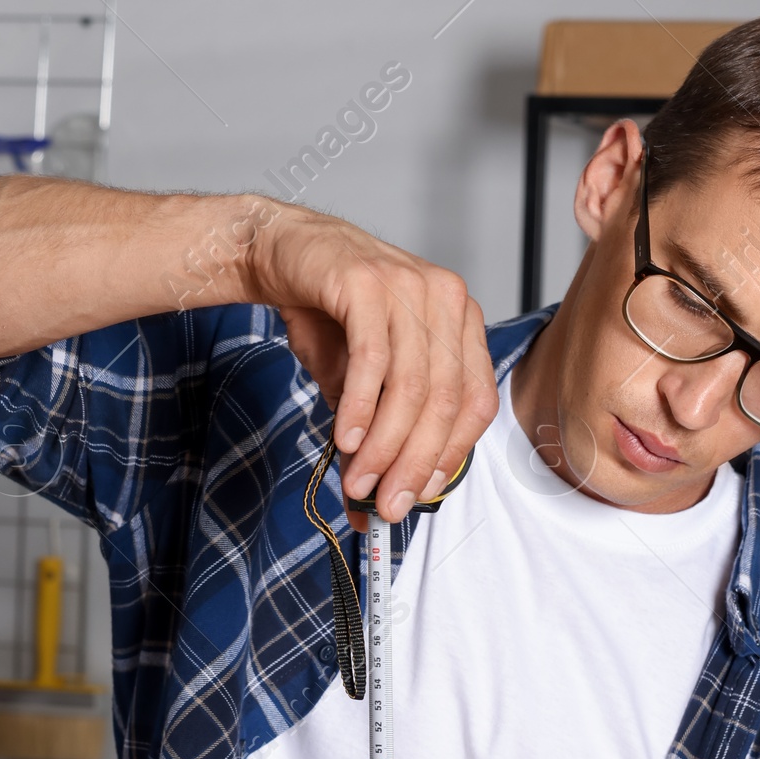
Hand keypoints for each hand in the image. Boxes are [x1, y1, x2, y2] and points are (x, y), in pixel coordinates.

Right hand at [246, 203, 497, 525]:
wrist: (283, 253)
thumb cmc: (330, 317)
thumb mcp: (361, 383)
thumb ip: (374, 434)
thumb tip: (368, 505)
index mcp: (461, 322)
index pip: (476, 401)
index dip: (450, 455)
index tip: (419, 495)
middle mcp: (447, 300)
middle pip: (444, 400)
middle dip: (414, 462)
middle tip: (385, 504)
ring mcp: (410, 286)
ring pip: (411, 385)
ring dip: (382, 444)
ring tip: (358, 481)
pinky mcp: (368, 282)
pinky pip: (372, 359)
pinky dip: (359, 407)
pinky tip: (344, 439)